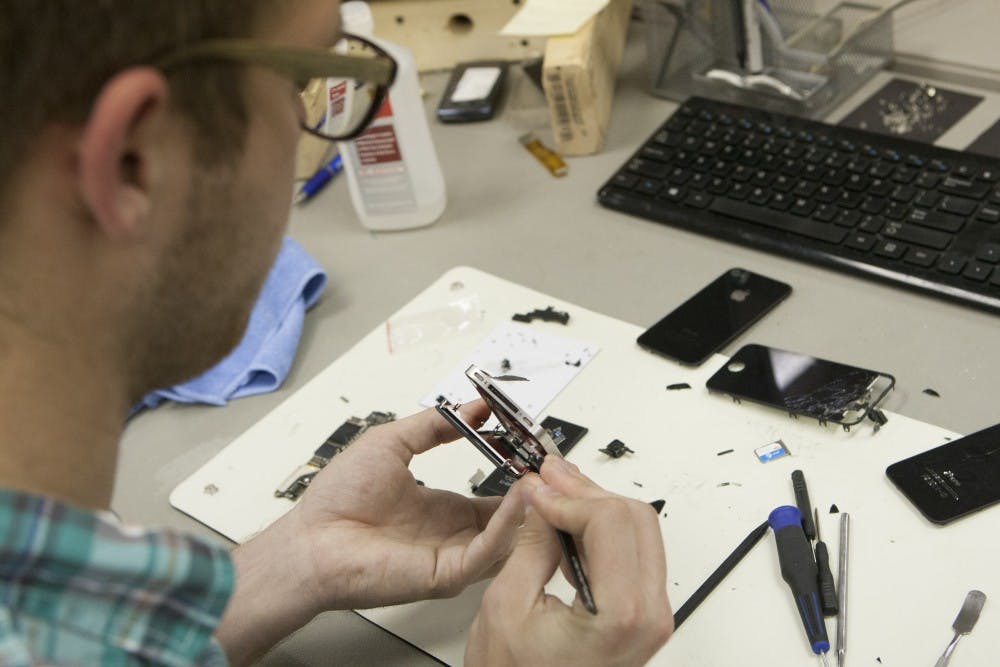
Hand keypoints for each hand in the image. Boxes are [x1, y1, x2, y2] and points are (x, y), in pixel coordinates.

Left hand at [283, 401, 527, 609]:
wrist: (312, 539)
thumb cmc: (338, 499)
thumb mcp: (392, 442)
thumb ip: (436, 425)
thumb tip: (473, 407)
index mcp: (441, 509)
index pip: (494, 498)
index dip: (516, 475)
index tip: (533, 453)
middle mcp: (451, 534)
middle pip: (509, 520)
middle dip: (533, 494)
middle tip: (552, 468)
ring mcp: (452, 556)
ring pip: (507, 537)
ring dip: (528, 509)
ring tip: (543, 479)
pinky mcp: (447, 574)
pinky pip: (487, 552)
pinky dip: (508, 527)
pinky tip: (518, 500)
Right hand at [465, 456, 672, 666]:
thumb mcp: (507, 606)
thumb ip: (530, 543)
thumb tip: (539, 496)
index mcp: (620, 615)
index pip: (612, 521)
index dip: (570, 495)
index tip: (537, 489)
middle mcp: (649, 615)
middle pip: (635, 517)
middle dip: (586, 492)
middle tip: (545, 478)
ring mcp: (651, 615)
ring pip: (639, 529)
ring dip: (594, 506)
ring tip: (551, 496)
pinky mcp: (644, 613)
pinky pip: (633, 551)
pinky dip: (601, 529)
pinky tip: (567, 524)